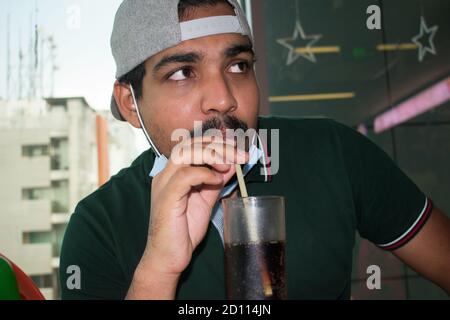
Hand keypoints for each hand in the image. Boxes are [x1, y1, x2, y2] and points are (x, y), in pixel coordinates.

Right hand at [140, 136, 246, 277]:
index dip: (216, 143)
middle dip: (218, 145)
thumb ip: (216, 181)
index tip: (238, 151)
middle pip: (189, 144)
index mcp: (173, 173)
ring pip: (184, 153)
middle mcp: (166, 174)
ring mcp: (164, 184)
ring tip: (229, 165)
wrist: (169, 257)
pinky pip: (185, 175)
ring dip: (212, 154)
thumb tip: (232, 164)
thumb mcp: (206, 200)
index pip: (193, 145)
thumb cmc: (184, 230)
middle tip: (239, 155)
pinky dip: (204, 173)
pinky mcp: (166, 197)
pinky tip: (217, 180)